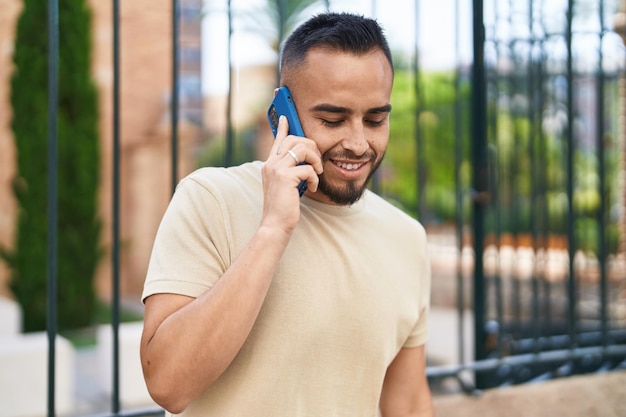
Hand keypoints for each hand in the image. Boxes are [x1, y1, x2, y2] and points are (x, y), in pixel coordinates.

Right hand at [261, 116, 322, 233]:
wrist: (275, 224)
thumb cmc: (282, 207)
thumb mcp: (284, 186)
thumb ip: (290, 171)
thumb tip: (304, 162)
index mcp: (270, 164)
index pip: (277, 140)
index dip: (282, 127)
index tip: (285, 117)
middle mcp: (271, 163)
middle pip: (294, 139)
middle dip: (311, 146)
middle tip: (317, 162)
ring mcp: (276, 169)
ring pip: (302, 148)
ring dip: (315, 160)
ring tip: (317, 173)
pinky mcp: (285, 177)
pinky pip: (308, 168)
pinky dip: (314, 178)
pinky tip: (312, 188)